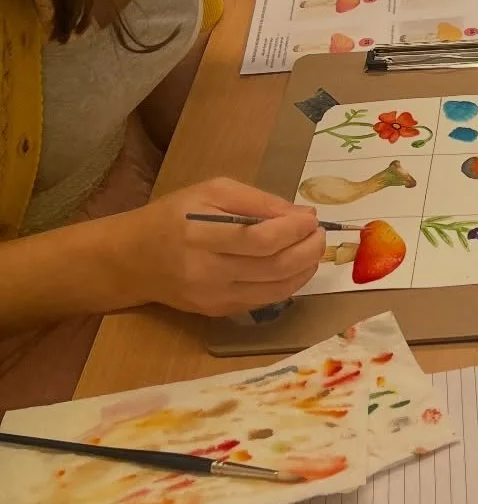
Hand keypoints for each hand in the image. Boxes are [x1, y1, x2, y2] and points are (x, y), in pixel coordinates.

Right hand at [114, 179, 324, 316]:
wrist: (131, 260)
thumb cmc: (173, 215)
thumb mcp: (211, 191)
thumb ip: (257, 201)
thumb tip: (301, 214)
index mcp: (200, 234)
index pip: (260, 240)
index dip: (295, 230)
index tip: (312, 217)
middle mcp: (206, 272)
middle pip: (274, 267)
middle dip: (308, 250)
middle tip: (320, 233)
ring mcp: (212, 297)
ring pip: (275, 290)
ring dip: (305, 269)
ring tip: (313, 249)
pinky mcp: (217, 312)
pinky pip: (264, 300)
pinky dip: (287, 284)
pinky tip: (294, 266)